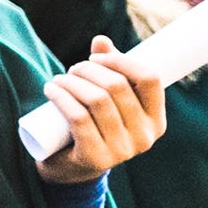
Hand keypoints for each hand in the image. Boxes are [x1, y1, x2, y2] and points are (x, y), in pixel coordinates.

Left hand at [32, 35, 165, 179]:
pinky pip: (79, 119)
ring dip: (72, 82)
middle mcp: (145, 137)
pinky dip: (61, 98)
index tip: (96, 58)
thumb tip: (100, 41)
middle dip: (88, 70)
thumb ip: (109, 68)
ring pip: (97, 100)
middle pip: (117, 86)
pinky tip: (50, 89)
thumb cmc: (93, 124)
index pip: (150, 79)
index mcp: (156, 120)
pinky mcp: (96, 158)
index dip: (121, 60)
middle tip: (72, 71)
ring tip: (58, 80)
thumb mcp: (106, 99)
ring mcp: (123, 151)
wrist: (72, 167)